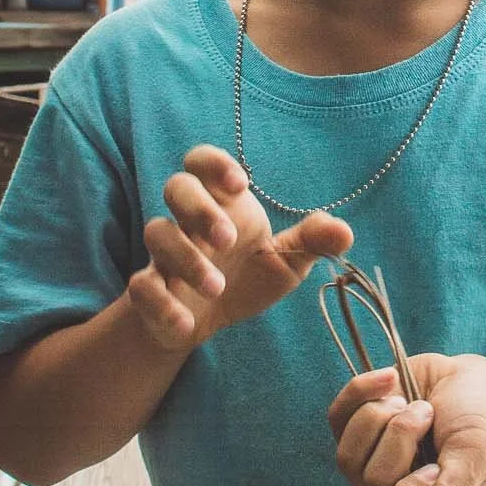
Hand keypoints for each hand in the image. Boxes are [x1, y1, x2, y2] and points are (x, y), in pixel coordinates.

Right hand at [128, 145, 350, 352]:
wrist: (206, 323)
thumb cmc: (245, 278)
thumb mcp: (285, 262)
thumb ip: (311, 243)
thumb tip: (344, 233)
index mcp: (222, 204)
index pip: (202, 162)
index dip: (215, 163)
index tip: (240, 184)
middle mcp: (189, 221)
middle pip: (176, 187)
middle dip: (199, 208)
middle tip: (228, 239)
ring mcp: (165, 254)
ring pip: (157, 233)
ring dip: (186, 258)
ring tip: (216, 287)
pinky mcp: (149, 290)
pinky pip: (141, 286)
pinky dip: (162, 303)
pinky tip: (187, 322)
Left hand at [327, 351, 485, 485]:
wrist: (469, 379)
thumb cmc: (481, 422)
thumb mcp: (474, 455)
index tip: (436, 465)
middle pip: (372, 484)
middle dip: (402, 437)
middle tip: (428, 416)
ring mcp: (373, 465)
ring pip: (347, 457)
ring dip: (381, 418)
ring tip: (414, 402)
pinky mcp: (355, 431)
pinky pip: (337, 419)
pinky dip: (362, 391)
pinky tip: (390, 378)